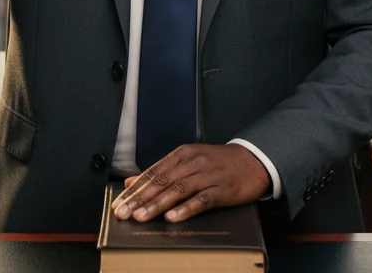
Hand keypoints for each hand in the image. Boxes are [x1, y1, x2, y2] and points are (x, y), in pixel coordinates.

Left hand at [111, 144, 270, 223]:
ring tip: (141, 217)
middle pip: (162, 181)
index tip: (118, 203)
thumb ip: (161, 171)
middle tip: (123, 213)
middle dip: (140, 198)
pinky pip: (202, 200)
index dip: (135, 188)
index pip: (153, 172)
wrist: (253, 160)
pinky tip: (173, 218)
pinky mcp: (222, 189)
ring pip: (178, 190)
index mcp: (182, 154)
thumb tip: (132, 181)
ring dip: (157, 205)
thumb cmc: (217, 163)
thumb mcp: (188, 161)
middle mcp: (193, 162)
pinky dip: (186, 209)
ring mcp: (208, 175)